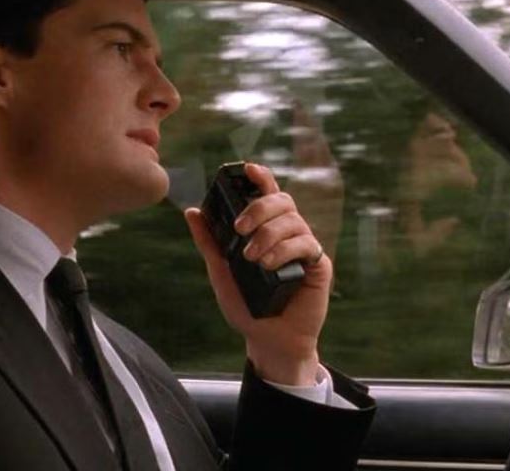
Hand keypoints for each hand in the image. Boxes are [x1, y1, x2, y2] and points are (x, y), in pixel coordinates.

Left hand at [184, 162, 331, 385]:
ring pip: (294, 220)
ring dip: (269, 234)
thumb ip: (209, 242)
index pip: (268, 194)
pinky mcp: (318, 265)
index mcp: (266, 230)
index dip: (261, 177)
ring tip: (252, 257)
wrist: (268, 341)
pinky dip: (285, 250)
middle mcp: (287, 233)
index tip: (247, 168)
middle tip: (240, 229)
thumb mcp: (220, 271)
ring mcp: (304, 248)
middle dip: (260, 208)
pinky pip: (306, 244)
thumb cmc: (246, 307)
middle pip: (283, 200)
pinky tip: (269, 265)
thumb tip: (191, 211)